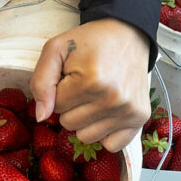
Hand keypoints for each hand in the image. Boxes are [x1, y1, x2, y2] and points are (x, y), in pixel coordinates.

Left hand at [30, 17, 150, 152]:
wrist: (127, 34)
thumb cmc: (90, 42)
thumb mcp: (56, 50)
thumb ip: (41, 82)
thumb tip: (42, 117)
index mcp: (92, 81)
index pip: (56, 107)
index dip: (60, 92)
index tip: (72, 77)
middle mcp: (113, 99)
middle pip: (69, 124)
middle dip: (71, 107)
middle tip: (84, 85)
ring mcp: (129, 110)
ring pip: (86, 137)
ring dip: (85, 121)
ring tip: (96, 97)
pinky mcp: (140, 117)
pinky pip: (111, 145)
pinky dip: (105, 133)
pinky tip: (107, 113)